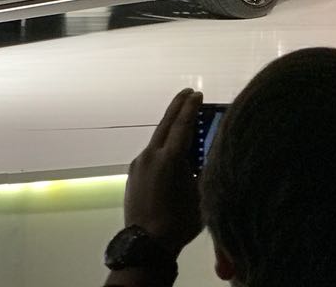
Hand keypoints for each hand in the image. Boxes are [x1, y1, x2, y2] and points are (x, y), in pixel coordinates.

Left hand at [123, 87, 203, 255]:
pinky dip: (162, 147)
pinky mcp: (133, 173)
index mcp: (170, 159)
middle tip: (188, 93)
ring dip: (169, 128)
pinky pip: (150, 154)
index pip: (182, 125)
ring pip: (157, 139)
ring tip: (182, 121)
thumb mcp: (199, 195)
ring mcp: (139, 163)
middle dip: (177, 107)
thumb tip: (202, 156)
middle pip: (165, 124)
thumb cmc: (179, 222)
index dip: (191, 108)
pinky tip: (170, 153)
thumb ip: (200, 171)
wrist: (147, 242)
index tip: (197, 94)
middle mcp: (151, 155)